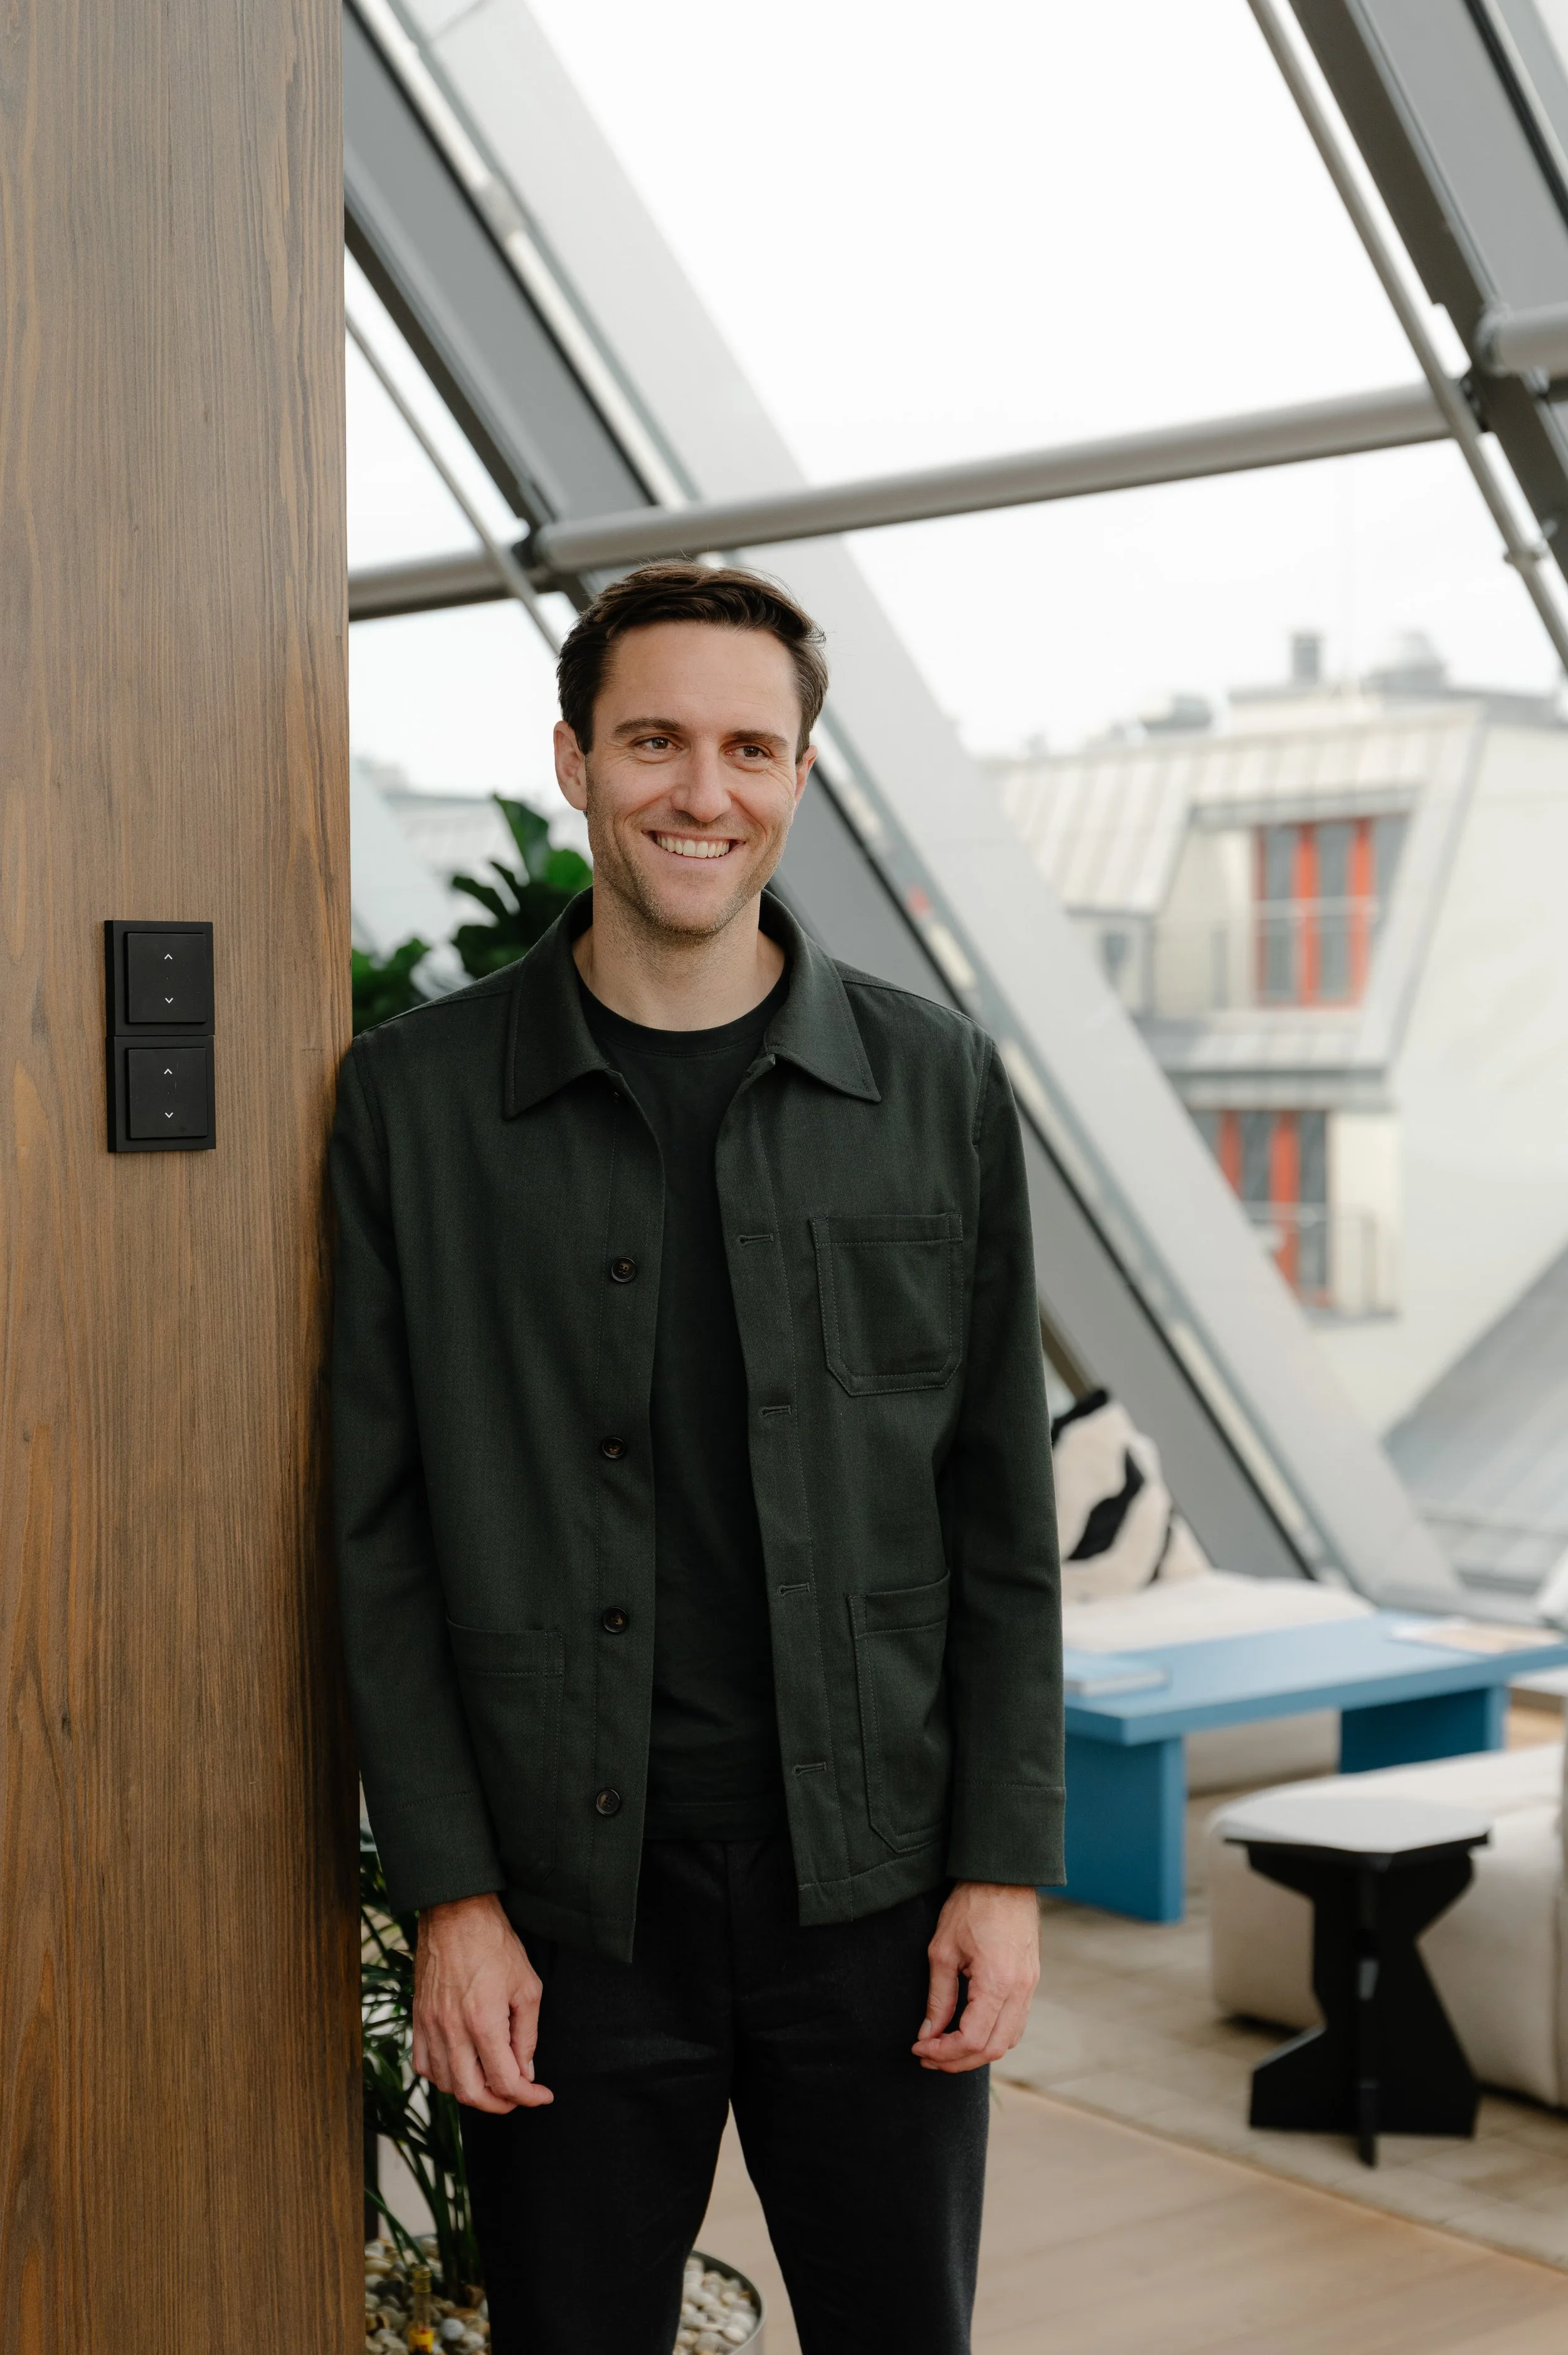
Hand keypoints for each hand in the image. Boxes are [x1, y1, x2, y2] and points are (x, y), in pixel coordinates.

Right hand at [412, 1893, 553, 2113]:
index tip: (542, 2095)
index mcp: (484, 2022)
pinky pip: (424, 2065)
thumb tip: (526, 2072)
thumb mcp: (527, 1987)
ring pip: (446, 2084)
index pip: (505, 2081)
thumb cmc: (495, 1944)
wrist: (456, 1913)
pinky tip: (461, 2067)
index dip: (528, 2097)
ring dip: (472, 2092)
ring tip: (492, 2081)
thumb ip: (527, 2035)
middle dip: (500, 2104)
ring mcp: (430, 2026)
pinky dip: (443, 2077)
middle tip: (518, 2095)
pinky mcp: (418, 2019)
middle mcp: (452, 2030)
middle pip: (472, 2094)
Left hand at [912, 1881, 1039, 2072]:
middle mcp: (1020, 1990)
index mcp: (997, 1982)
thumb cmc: (971, 1906)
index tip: (919, 2048)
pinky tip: (969, 2031)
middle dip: (957, 2060)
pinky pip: (1016, 2023)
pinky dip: (992, 2036)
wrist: (1004, 1877)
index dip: (944, 2052)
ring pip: (1008, 2041)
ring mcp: (1030, 1987)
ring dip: (976, 2052)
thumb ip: (938, 1998)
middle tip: (928, 2055)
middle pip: (993, 2049)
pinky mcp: (1031, 1981)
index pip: (973, 2039)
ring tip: (945, 2047)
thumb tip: (928, 2034)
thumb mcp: (942, 1950)